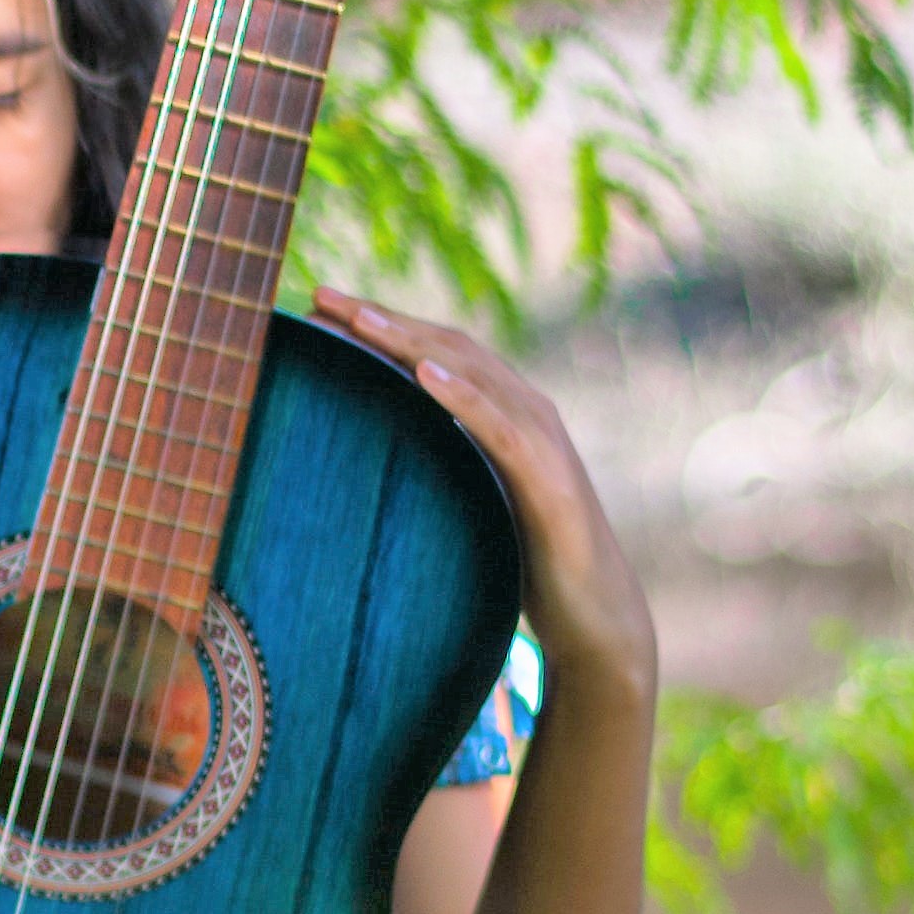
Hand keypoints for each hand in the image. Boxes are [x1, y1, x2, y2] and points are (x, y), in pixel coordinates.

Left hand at [310, 291, 655, 701]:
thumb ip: (431, 475)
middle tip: (321, 296)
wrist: (594, 617)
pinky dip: (463, 397)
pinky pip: (502, 427)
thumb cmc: (525, 564)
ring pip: (471, 373)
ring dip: (411, 342)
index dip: (379, 325)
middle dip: (382, 319)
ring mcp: (541, 440)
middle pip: (446, 347)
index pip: (433, 353)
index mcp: (500, 414)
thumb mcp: (466, 507)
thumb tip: (355, 469)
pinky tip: (424, 376)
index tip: (319, 308)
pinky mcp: (550, 479)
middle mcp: (524, 411)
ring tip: (360, 320)